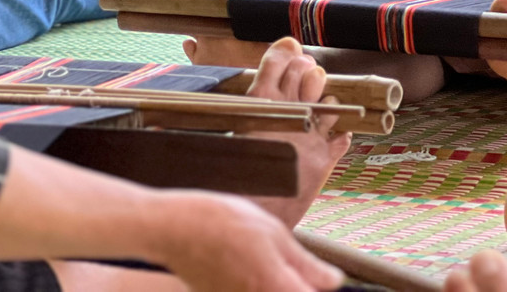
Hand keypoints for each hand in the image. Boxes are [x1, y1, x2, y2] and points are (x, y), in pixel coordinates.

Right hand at [155, 192, 342, 291]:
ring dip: (275, 284)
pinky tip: (246, 266)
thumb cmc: (220, 222)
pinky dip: (254, 286)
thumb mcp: (271, 231)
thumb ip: (304, 263)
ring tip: (263, 261)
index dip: (319, 289)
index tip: (324, 280)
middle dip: (297, 286)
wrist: (172, 229)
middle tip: (295, 268)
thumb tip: (333, 281)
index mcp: (275, 286)